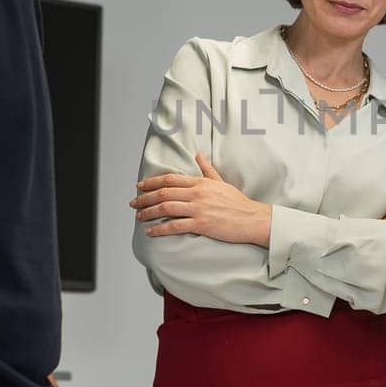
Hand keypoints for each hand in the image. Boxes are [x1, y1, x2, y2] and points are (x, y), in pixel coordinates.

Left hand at [132, 152, 270, 245]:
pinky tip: (150, 232)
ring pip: (166, 208)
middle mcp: (197, 194)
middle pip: (164, 193)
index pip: (170, 179)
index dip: (152, 182)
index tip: (139, 186)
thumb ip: (207, 169)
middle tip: (133, 203)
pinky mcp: (201, 224)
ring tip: (139, 217)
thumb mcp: (221, 182)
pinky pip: (175, 226)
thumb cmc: (237, 202)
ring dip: (148, 213)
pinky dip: (159, 229)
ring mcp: (198, 209)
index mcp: (200, 182)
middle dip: (145, 198)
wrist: (252, 219)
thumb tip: (199, 154)